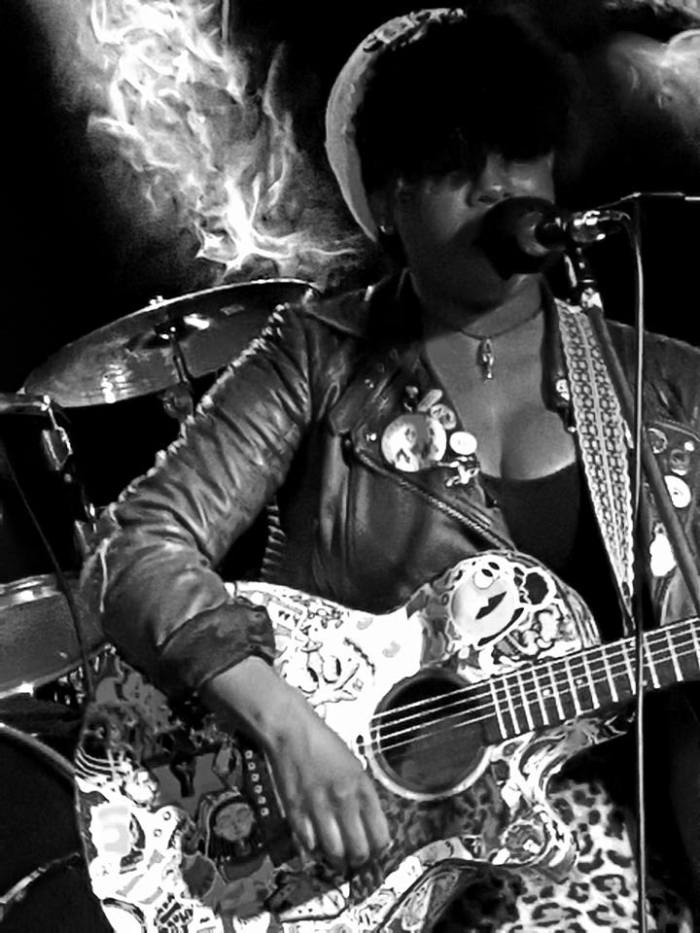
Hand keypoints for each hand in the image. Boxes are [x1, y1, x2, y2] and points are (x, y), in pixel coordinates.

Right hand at [202, 658, 389, 870]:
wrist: (292, 731)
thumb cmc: (323, 743)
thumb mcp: (354, 765)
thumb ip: (363, 795)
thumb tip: (370, 824)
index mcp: (362, 787)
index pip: (380, 834)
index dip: (380, 850)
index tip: (376, 851)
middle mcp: (344, 800)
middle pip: (359, 850)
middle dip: (360, 860)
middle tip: (356, 860)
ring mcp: (319, 808)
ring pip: (335, 853)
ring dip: (338, 861)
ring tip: (338, 859)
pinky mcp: (296, 812)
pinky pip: (309, 845)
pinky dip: (314, 850)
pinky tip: (316, 844)